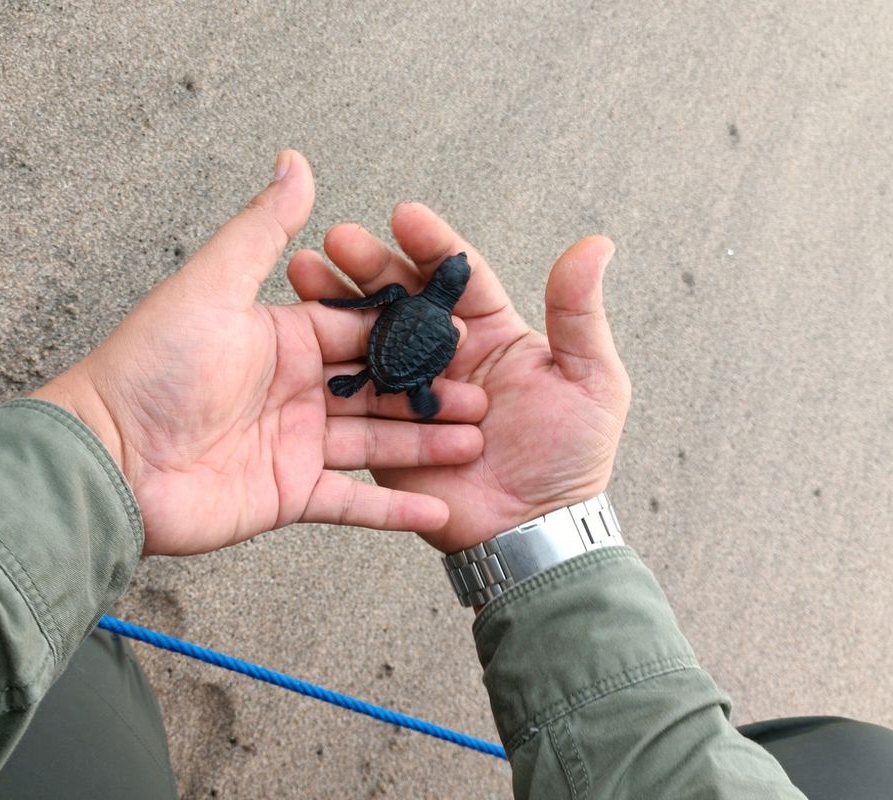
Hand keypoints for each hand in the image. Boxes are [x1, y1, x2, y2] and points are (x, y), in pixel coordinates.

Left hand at [33, 152, 486, 555]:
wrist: (108, 460)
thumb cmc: (152, 366)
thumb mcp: (213, 286)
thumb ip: (262, 229)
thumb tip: (296, 160)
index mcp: (284, 338)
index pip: (361, 329)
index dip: (412, 333)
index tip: (464, 332)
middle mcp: (296, 389)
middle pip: (379, 388)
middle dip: (432, 391)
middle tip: (486, 394)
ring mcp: (294, 444)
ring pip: (376, 442)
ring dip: (426, 444)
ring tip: (477, 441)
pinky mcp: (288, 494)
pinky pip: (351, 503)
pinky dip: (393, 509)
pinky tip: (439, 505)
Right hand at [288, 204, 629, 552]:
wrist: (533, 531)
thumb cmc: (570, 457)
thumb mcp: (591, 380)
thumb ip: (579, 314)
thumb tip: (595, 243)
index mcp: (490, 332)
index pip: (456, 276)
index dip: (431, 245)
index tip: (404, 215)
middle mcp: (445, 354)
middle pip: (401, 298)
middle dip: (369, 264)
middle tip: (338, 238)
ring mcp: (409, 391)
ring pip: (367, 336)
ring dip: (334, 301)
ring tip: (302, 269)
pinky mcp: (381, 430)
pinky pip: (352, 394)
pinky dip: (324, 364)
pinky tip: (297, 336)